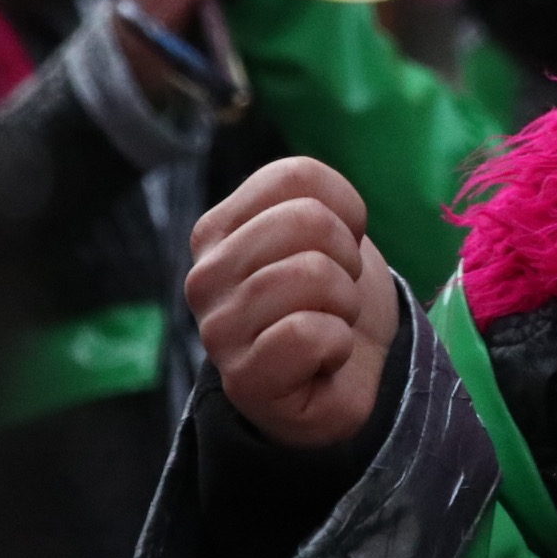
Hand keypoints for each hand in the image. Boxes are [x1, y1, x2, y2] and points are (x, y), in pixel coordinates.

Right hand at [189, 157, 399, 448]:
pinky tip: (323, 358)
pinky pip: (306, 333)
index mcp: (218, 229)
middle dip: (346, 258)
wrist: (352, 373)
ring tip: (328, 323)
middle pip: (307, 220)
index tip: (336, 249)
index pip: (296, 176)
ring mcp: (217, 331)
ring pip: (310, 274)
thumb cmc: (335, 292)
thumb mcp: (330, 224)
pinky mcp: (242, 380)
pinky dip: (337, 343)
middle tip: (333, 294)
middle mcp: (204, 276)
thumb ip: (308, 194)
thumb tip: (314, 209)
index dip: (346, 212)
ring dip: (344, 302)